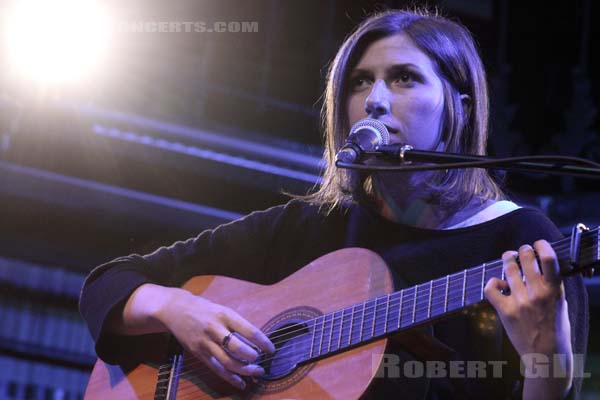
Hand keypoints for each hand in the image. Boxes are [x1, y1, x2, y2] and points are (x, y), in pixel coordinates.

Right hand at [156, 290, 274, 389]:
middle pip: (238, 348)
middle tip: (260, 361)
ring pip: (228, 362)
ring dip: (245, 370)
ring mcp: (206, 342)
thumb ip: (237, 324)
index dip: (263, 342)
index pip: (249, 330)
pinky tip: (241, 383)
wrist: (176, 309)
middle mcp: (215, 329)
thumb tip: (257, 340)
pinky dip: (230, 378)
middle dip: (252, 358)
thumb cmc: (204, 309)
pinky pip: (217, 369)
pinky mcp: (199, 353)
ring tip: (256, 372)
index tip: (271, 349)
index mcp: (225, 315)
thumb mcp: (222, 310)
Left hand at [484, 240, 572, 398]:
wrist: (546, 356)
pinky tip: (498, 284)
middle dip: (522, 250)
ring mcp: (520, 302)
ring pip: (508, 268)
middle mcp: (537, 293)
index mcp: (555, 291)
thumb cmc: (556, 330)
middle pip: (525, 257)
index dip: (541, 245)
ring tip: (509, 260)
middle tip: (521, 252)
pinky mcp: (505, 311)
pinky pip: (491, 287)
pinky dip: (492, 282)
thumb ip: (553, 285)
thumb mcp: (562, 304)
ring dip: (508, 260)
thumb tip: (543, 265)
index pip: (548, 258)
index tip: (538, 243)